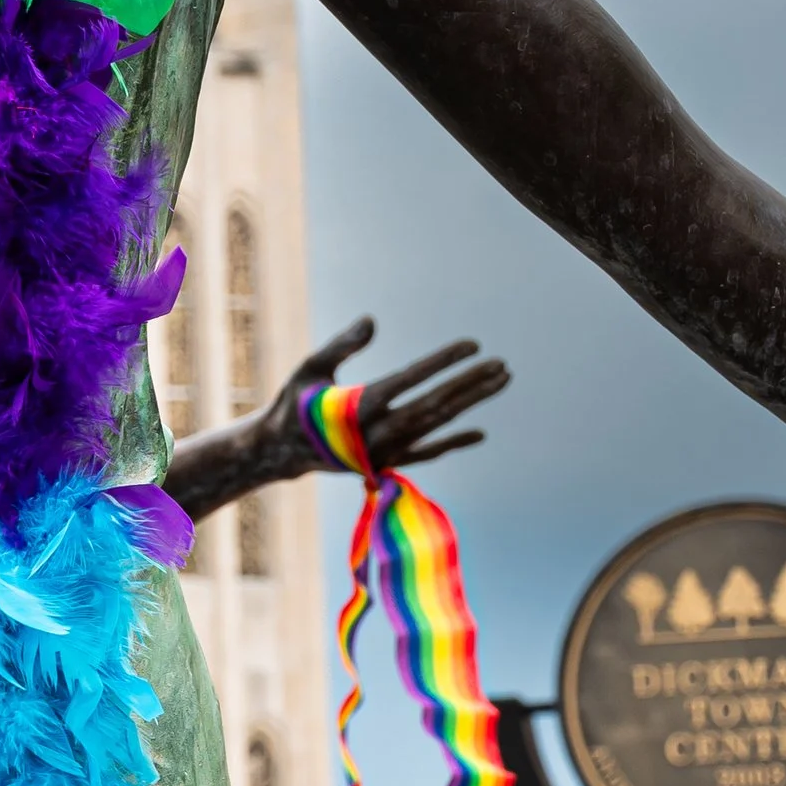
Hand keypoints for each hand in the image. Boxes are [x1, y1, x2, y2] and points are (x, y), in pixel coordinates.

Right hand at [281, 321, 510, 483]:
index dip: (444, 362)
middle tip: (502, 366)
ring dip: (470, 403)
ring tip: (500, 381)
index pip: (412, 379)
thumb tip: (372, 321)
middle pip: (435, 405)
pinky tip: (479, 433)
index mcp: (358, 405)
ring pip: (437, 426)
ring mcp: (386, 451)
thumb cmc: (296, 402)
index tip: (473, 345)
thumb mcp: (310, 367)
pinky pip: (427, 452)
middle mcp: (378, 432)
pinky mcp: (387, 463)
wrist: (282, 452)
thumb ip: (341, 345)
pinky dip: (453, 442)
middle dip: (471, 384)